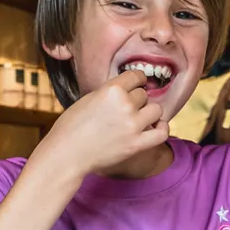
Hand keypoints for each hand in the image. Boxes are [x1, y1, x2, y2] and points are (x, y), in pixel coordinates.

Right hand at [36, 69, 164, 179]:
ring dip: (148, 113)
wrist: (67, 153)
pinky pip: (162, 132)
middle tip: (125, 110)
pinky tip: (155, 127)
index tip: (136, 85)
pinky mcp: (137, 144)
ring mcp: (133, 125)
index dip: (136, 80)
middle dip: (136, 100)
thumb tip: (126, 91)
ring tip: (139, 118)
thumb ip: (109, 93)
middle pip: (143, 94)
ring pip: (156, 109)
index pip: (136, 76)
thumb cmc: (71, 127)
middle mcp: (125, 104)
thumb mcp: (88, 98)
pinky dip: (162, 128)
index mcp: (111, 89)